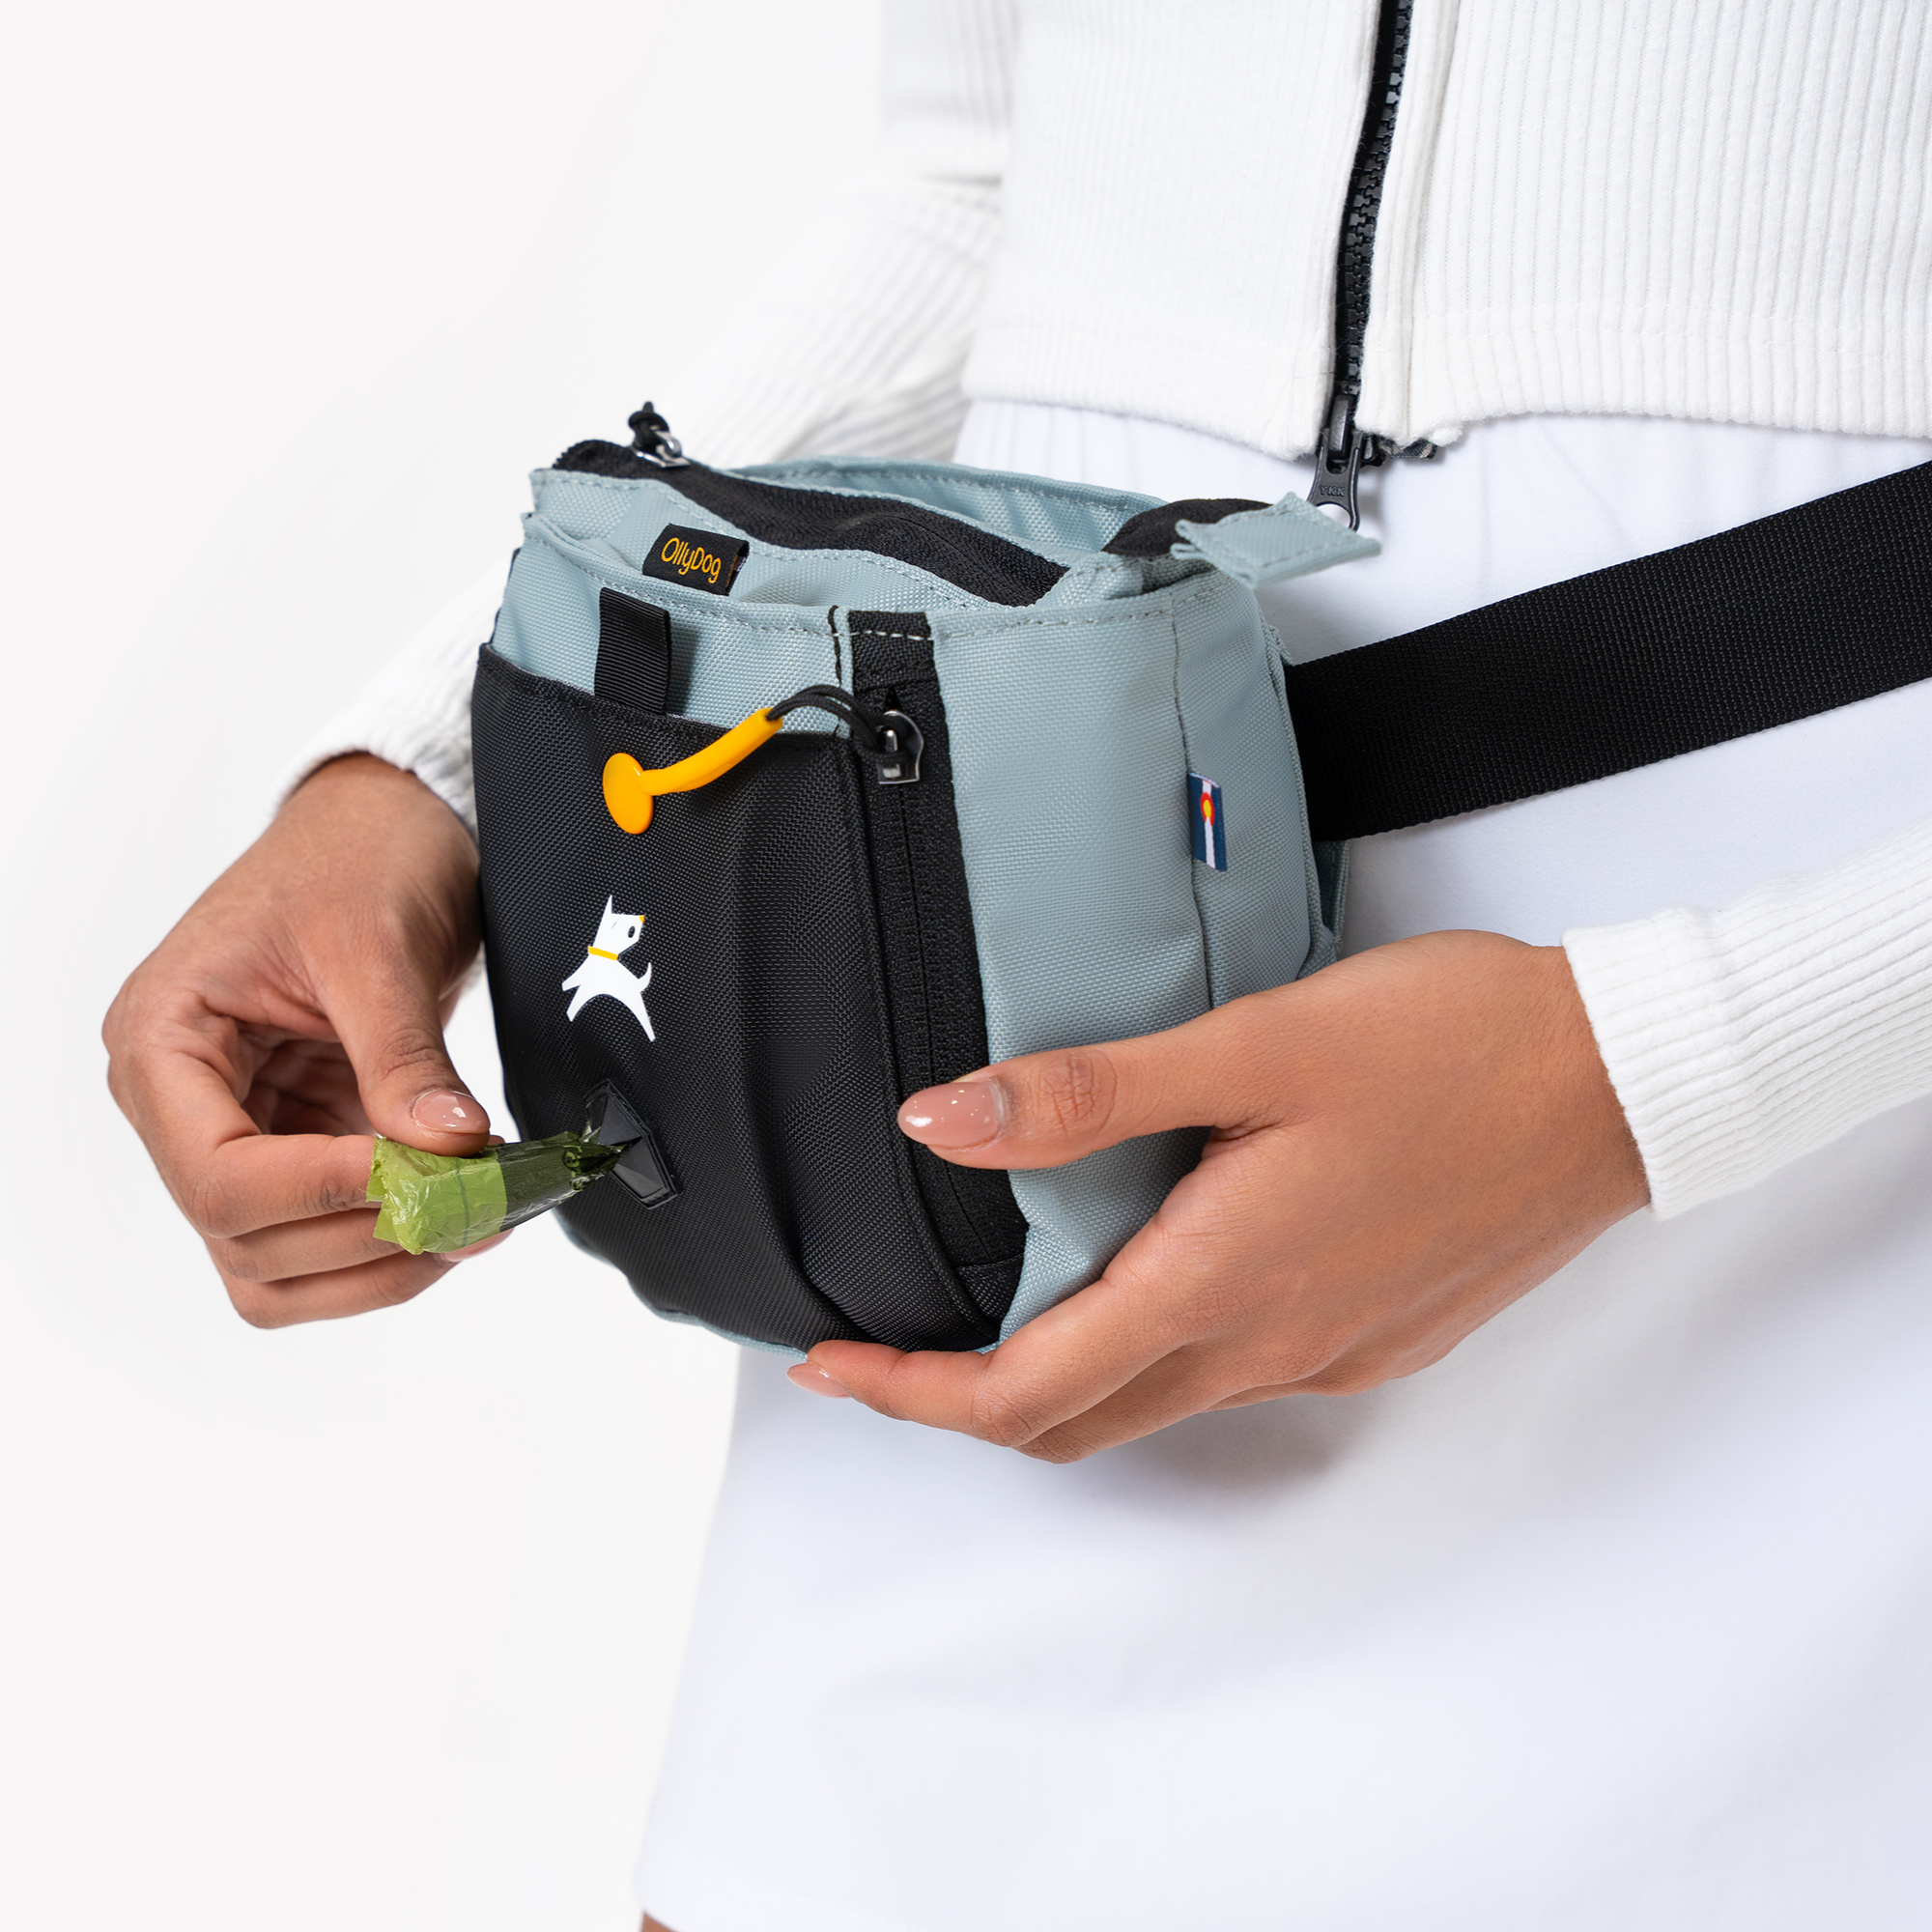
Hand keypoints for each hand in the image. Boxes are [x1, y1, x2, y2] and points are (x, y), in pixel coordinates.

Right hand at [104, 754, 501, 1325]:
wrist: (392, 823)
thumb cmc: (358, 856)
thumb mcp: (378, 947)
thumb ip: (404, 1058)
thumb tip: (450, 1151)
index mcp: (162, 1040)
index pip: (214, 1175)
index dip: (321, 1194)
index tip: (424, 1179)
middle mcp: (182, 1101)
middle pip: (244, 1240)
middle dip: (364, 1235)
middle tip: (474, 1207)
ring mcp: (242, 1128)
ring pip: (282, 1264)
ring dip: (381, 1260)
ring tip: (476, 1217)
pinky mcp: (303, 1139)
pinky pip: (332, 1230)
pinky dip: (398, 1238)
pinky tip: (466, 1204)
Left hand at [792, 930, 1648, 1458]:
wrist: (1618, 1082)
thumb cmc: (1450, 1048)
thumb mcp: (1250, 1047)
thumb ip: (1088, 1094)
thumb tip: (941, 1121)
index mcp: (1219, 1281)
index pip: (1022, 1393)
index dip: (909, 1394)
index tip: (832, 1367)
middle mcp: (1267, 1343)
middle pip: (1074, 1420)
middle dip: (960, 1401)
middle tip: (882, 1349)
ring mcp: (1326, 1349)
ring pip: (1152, 1400)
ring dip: (1054, 1377)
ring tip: (993, 1303)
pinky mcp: (1372, 1331)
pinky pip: (1230, 1369)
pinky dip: (1149, 1349)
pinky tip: (1144, 1268)